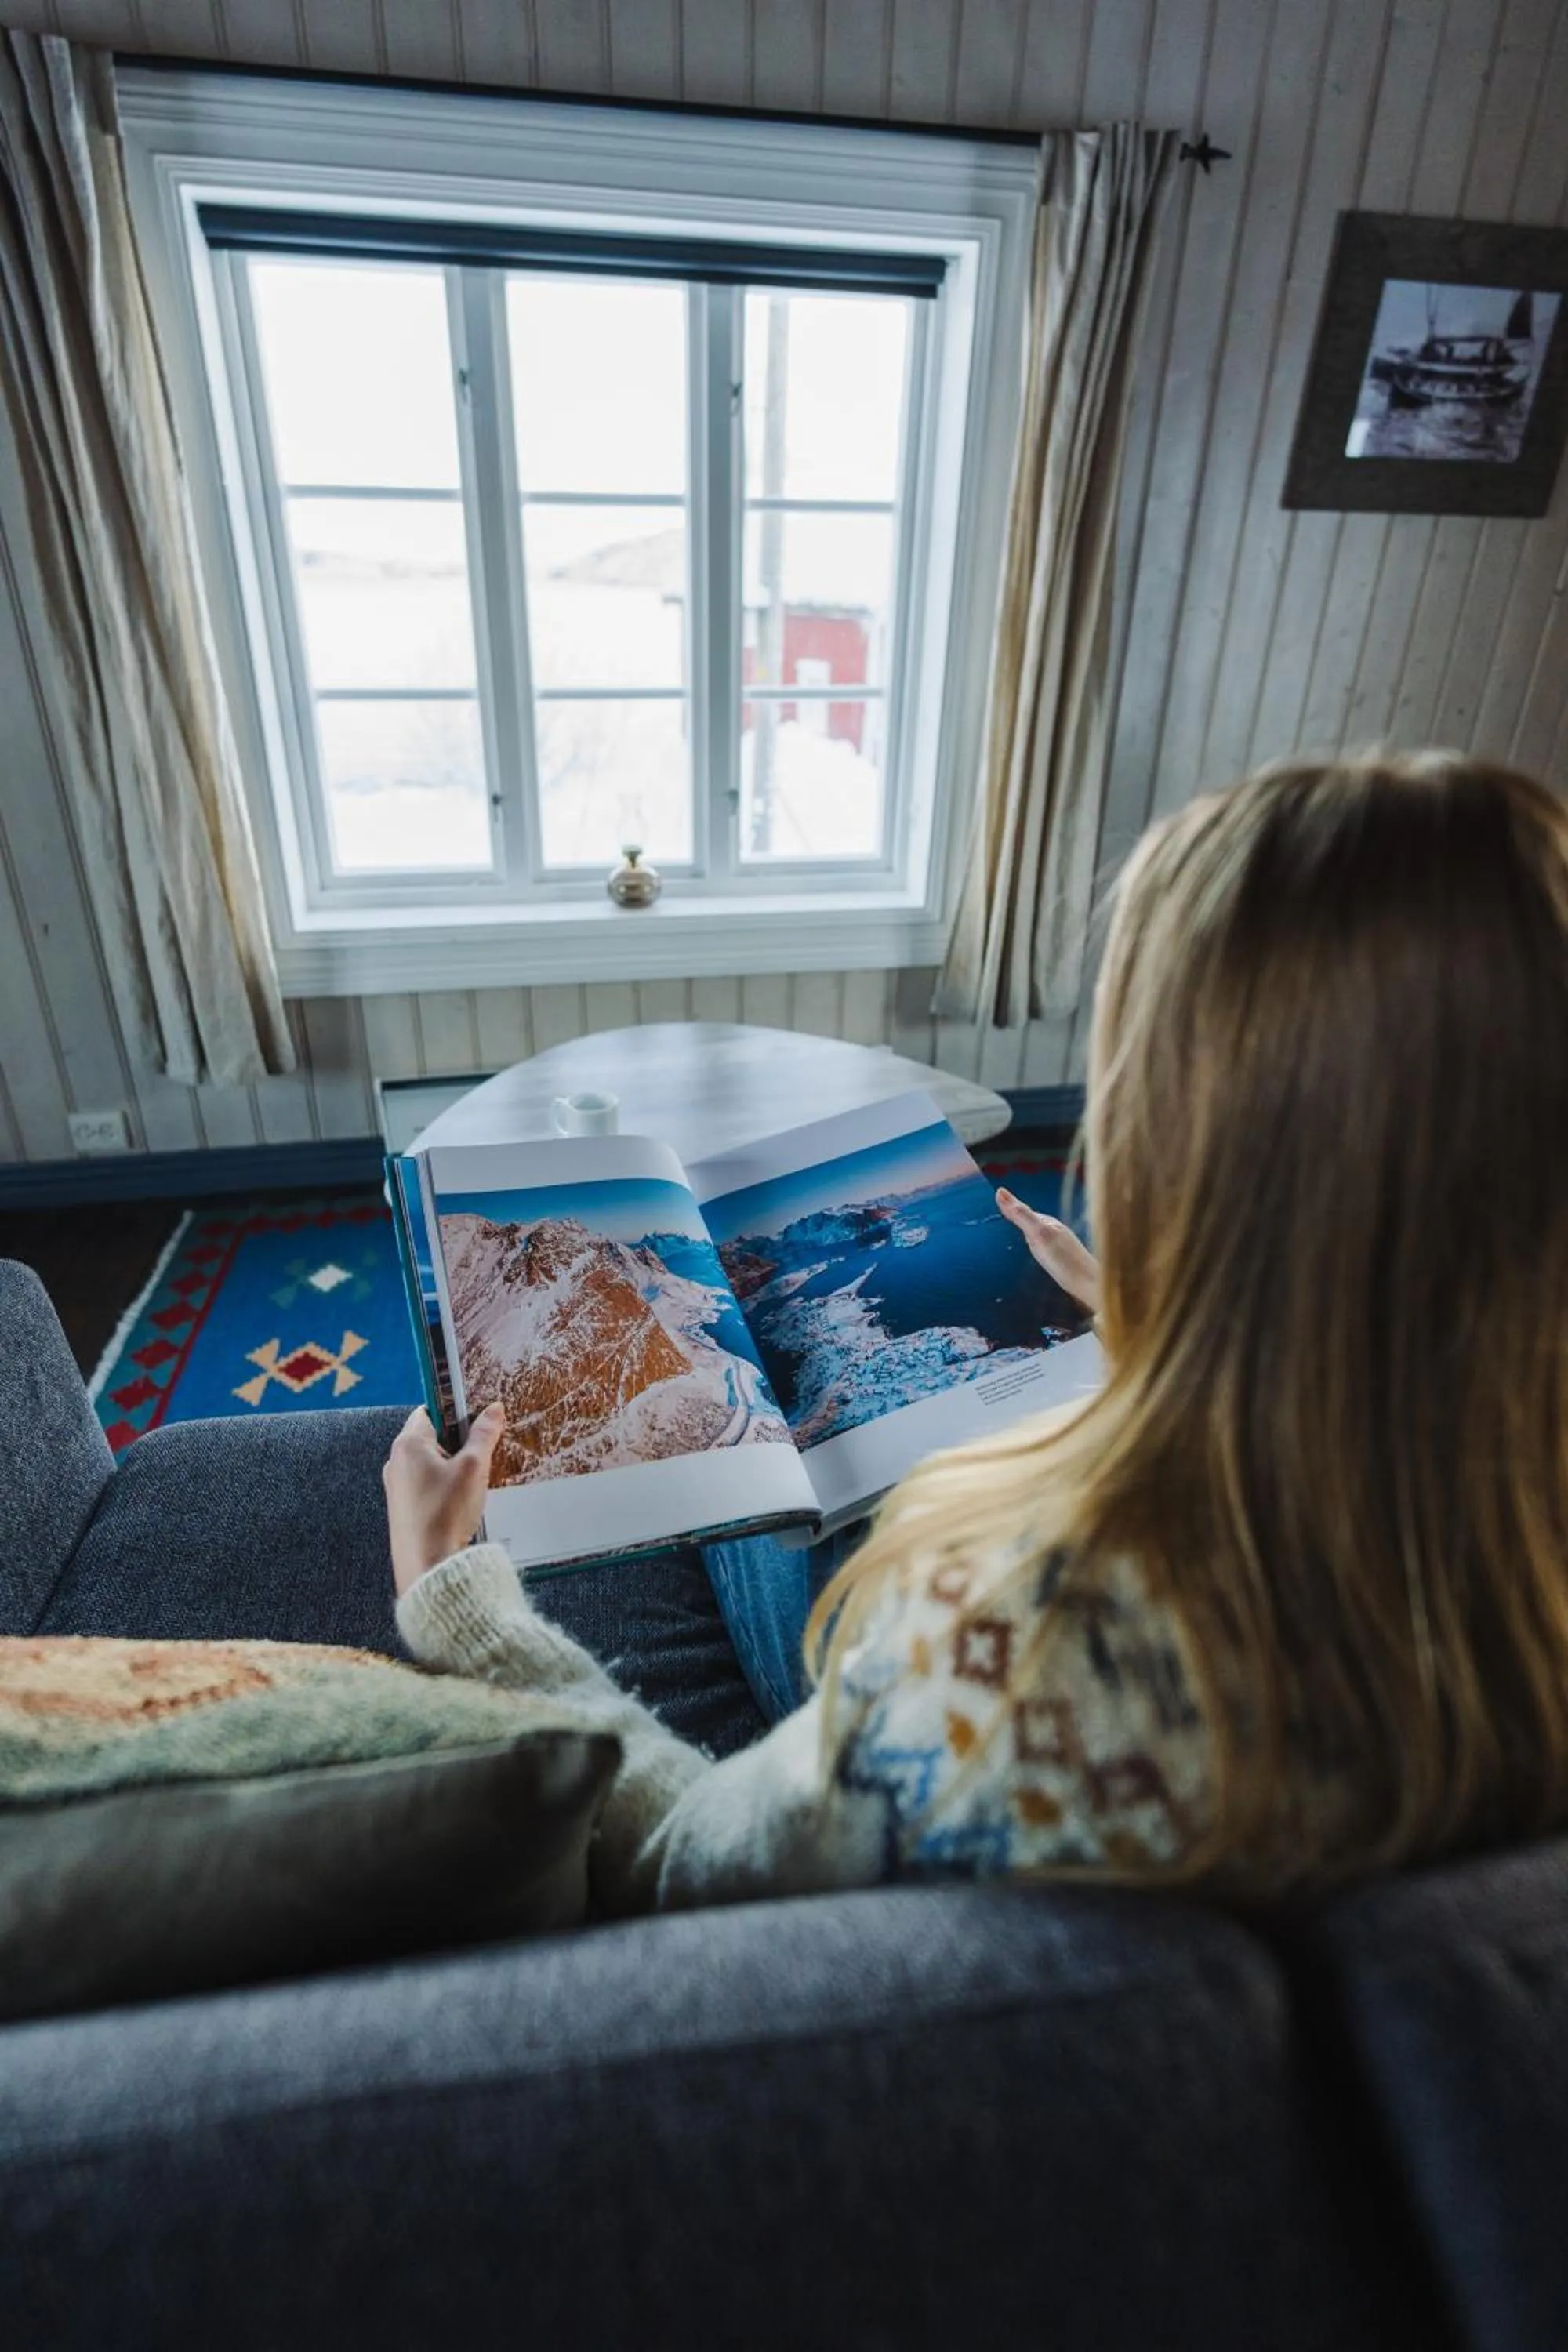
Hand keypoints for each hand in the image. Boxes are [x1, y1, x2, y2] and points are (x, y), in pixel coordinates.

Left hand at [383, 1403, 506, 1596]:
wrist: (428, 1566)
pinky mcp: (403, 1510)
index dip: (455, 1413)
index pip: (430, 1410)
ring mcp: (397, 1488)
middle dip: (458, 1444)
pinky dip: (445, 1489)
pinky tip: (460, 1505)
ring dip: (454, 1469)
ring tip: (472, 1486)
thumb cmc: (446, 1513)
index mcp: (408, 1444)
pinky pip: (427, 1487)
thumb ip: (484, 1434)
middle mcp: (396, 1462)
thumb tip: (493, 1409)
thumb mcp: (474, 1468)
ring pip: (431, 1464)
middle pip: (432, 1438)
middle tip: (480, 1458)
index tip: (476, 1422)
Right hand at [996, 1188, 1102, 1317]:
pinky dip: (1031, 1250)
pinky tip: (1029, 1258)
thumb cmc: (1065, 1260)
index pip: (1023, 1211)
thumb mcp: (1039, 1234)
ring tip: (1006, 1239)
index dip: (1008, 1208)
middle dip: (1014, 1222)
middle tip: (994, 1221)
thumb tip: (1000, 1192)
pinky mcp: (1061, 1261)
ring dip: (1022, 1237)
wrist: (1090, 1286)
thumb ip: (1021, 1215)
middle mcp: (1054, 1231)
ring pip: (1035, 1237)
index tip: (990, 1204)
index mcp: (1048, 1222)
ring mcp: (1058, 1246)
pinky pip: (1041, 1250)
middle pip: (1029, 1223)